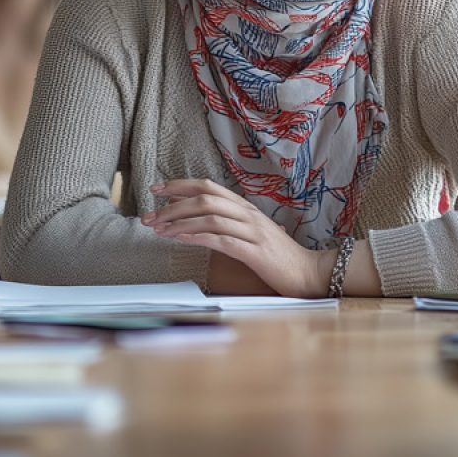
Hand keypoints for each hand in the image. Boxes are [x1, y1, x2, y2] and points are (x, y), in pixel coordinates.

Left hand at [142, 179, 332, 297]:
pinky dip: (197, 236)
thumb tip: (200, 222)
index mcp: (246, 208)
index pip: (209, 187)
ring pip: (210, 216)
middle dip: (172, 204)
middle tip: (149, 214)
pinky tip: (181, 239)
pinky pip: (221, 239)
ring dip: (180, 221)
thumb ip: (231, 225)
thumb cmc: (279, 256)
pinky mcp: (254, 251)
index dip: (181, 185)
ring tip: (159, 229)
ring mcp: (252, 231)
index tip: (156, 189)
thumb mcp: (253, 234)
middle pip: (205, 198)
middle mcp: (248, 214)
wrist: (309, 271)